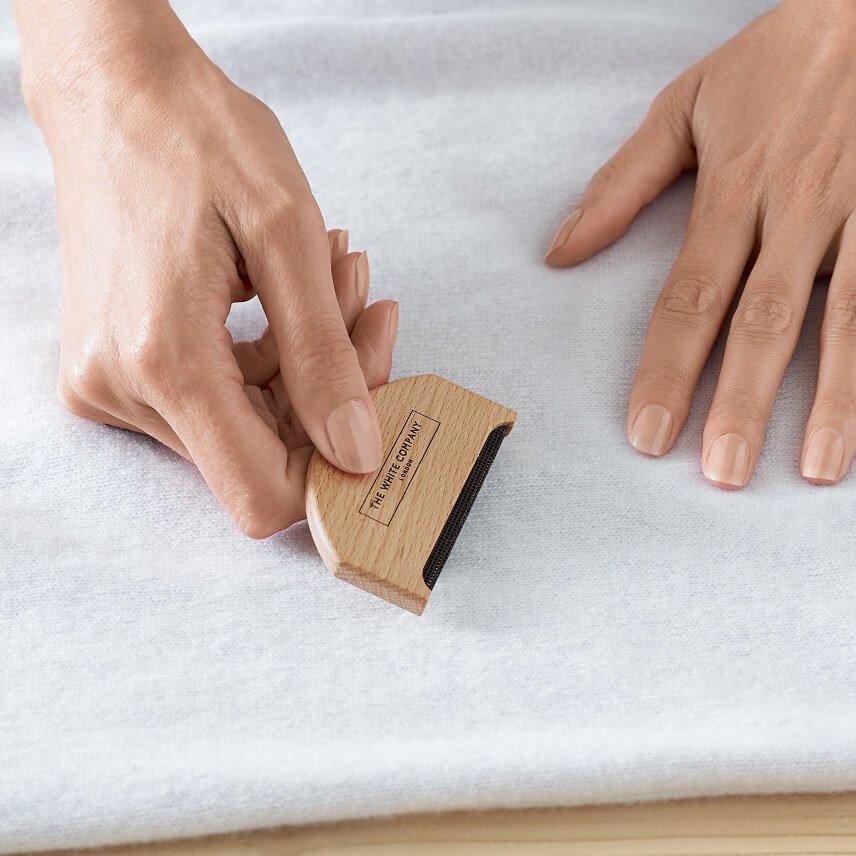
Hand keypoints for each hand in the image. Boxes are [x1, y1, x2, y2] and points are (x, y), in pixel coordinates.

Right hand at [20, 3, 395, 535]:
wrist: (116, 92)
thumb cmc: (201, 138)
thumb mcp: (287, 236)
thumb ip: (324, 357)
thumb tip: (358, 454)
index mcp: (167, 362)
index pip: (263, 493)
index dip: (330, 468)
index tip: (371, 399)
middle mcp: (124, 389)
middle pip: (261, 455)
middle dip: (330, 391)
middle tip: (362, 302)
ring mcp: (111, 381)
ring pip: (243, 424)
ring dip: (304, 364)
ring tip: (331, 277)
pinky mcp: (115, 365)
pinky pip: (213, 395)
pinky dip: (267, 356)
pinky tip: (291, 292)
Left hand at [546, 0, 855, 488]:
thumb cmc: (778, 58)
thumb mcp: (686, 105)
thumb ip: (621, 184)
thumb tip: (559, 251)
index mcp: (734, 191)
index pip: (690, 298)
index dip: (666, 370)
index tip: (648, 434)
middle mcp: (797, 211)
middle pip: (764, 322)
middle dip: (741, 403)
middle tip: (721, 473)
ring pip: (847, 319)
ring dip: (831, 398)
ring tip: (815, 467)